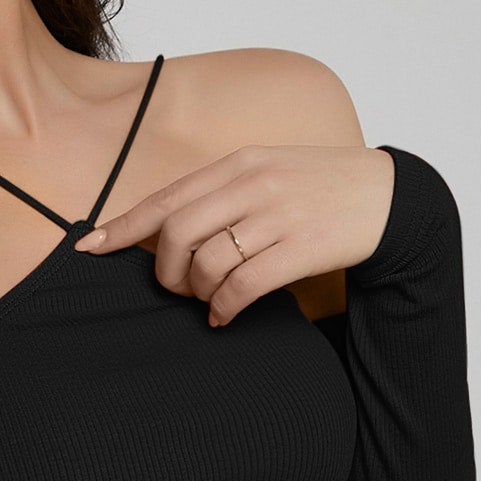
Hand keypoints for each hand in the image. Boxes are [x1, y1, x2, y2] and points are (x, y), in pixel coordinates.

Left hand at [74, 144, 394, 325]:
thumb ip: (219, 194)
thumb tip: (166, 231)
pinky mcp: (300, 248)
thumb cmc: (318, 188)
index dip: (123, 227)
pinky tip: (226, 317)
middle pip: (176, 234)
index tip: (91, 248)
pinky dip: (224, 308)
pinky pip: (243, 286)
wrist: (388, 196)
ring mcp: (277, 216)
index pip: (166, 198)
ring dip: (198, 293)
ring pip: (207, 263)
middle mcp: (252, 185)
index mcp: (237, 164)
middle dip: (164, 272)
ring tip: (208, 300)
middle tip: (175, 288)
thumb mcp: (266, 173)